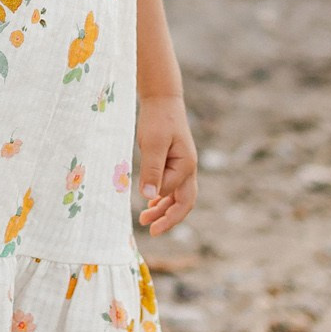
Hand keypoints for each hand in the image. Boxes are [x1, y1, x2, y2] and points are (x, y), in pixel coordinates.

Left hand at [136, 94, 198, 234]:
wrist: (162, 100)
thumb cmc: (158, 119)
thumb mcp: (153, 144)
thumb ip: (152, 170)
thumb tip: (149, 197)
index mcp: (187, 165)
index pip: (174, 193)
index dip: (159, 205)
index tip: (142, 219)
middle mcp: (188, 168)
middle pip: (184, 201)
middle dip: (169, 218)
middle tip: (152, 231)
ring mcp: (182, 166)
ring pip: (177, 195)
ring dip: (163, 209)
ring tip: (144, 220)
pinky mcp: (173, 162)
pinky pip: (171, 186)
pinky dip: (162, 197)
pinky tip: (150, 204)